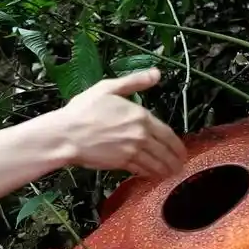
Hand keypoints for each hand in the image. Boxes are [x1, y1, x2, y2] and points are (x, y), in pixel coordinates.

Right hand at [54, 67, 186, 177]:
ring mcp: (131, 151)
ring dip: (166, 170)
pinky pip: (141, 170)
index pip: (167, 133)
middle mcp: (140, 135)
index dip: (177, 145)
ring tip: (171, 173)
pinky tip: (152, 175)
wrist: (66, 135)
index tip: (181, 150)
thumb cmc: (83, 110)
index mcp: (140, 116)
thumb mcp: (108, 88)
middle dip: (175, 160)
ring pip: (156, 164)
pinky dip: (149, 173)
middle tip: (180, 165)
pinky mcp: (121, 163)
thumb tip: (156, 74)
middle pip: (165, 151)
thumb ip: (135, 82)